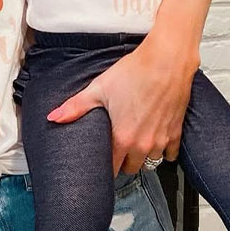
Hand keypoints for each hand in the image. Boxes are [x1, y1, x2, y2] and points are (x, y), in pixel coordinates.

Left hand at [47, 36, 197, 174]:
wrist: (166, 61)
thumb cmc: (134, 72)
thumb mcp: (98, 89)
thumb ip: (75, 107)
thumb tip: (53, 117)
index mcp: (122, 138)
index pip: (112, 169)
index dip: (104, 166)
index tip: (101, 161)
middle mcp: (143, 144)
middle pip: (131, 168)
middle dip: (123, 161)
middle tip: (117, 148)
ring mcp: (161, 140)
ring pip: (151, 162)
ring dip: (142, 156)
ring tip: (135, 142)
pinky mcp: (176, 133)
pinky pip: (171, 155)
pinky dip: (164, 151)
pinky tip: (155, 138)